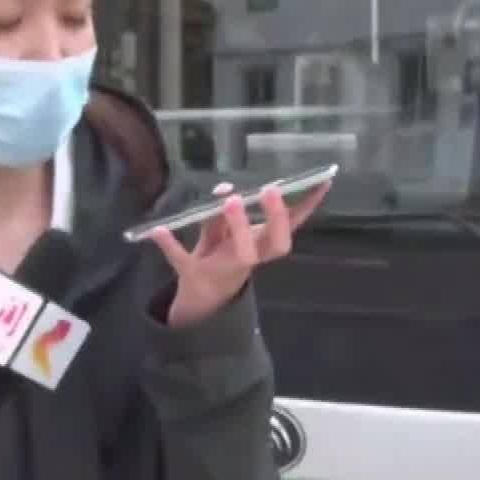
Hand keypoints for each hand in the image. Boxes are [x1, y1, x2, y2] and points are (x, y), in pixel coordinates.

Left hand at [148, 180, 330, 328]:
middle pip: (276, 245)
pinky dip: (170, 246)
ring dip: (237, 227)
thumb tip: (224, 187)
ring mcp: (224, 268)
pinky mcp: (194, 275)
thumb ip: (223, 211)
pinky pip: (183, 260)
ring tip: (228, 198)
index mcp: (261, 245)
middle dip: (275, 219)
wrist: (200, 298)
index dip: (309, 207)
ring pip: (241, 254)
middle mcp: (250, 257)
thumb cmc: (220, 256)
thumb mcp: (224, 232)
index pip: (291, 226)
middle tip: (269, 190)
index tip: (322, 181)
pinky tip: (157, 231)